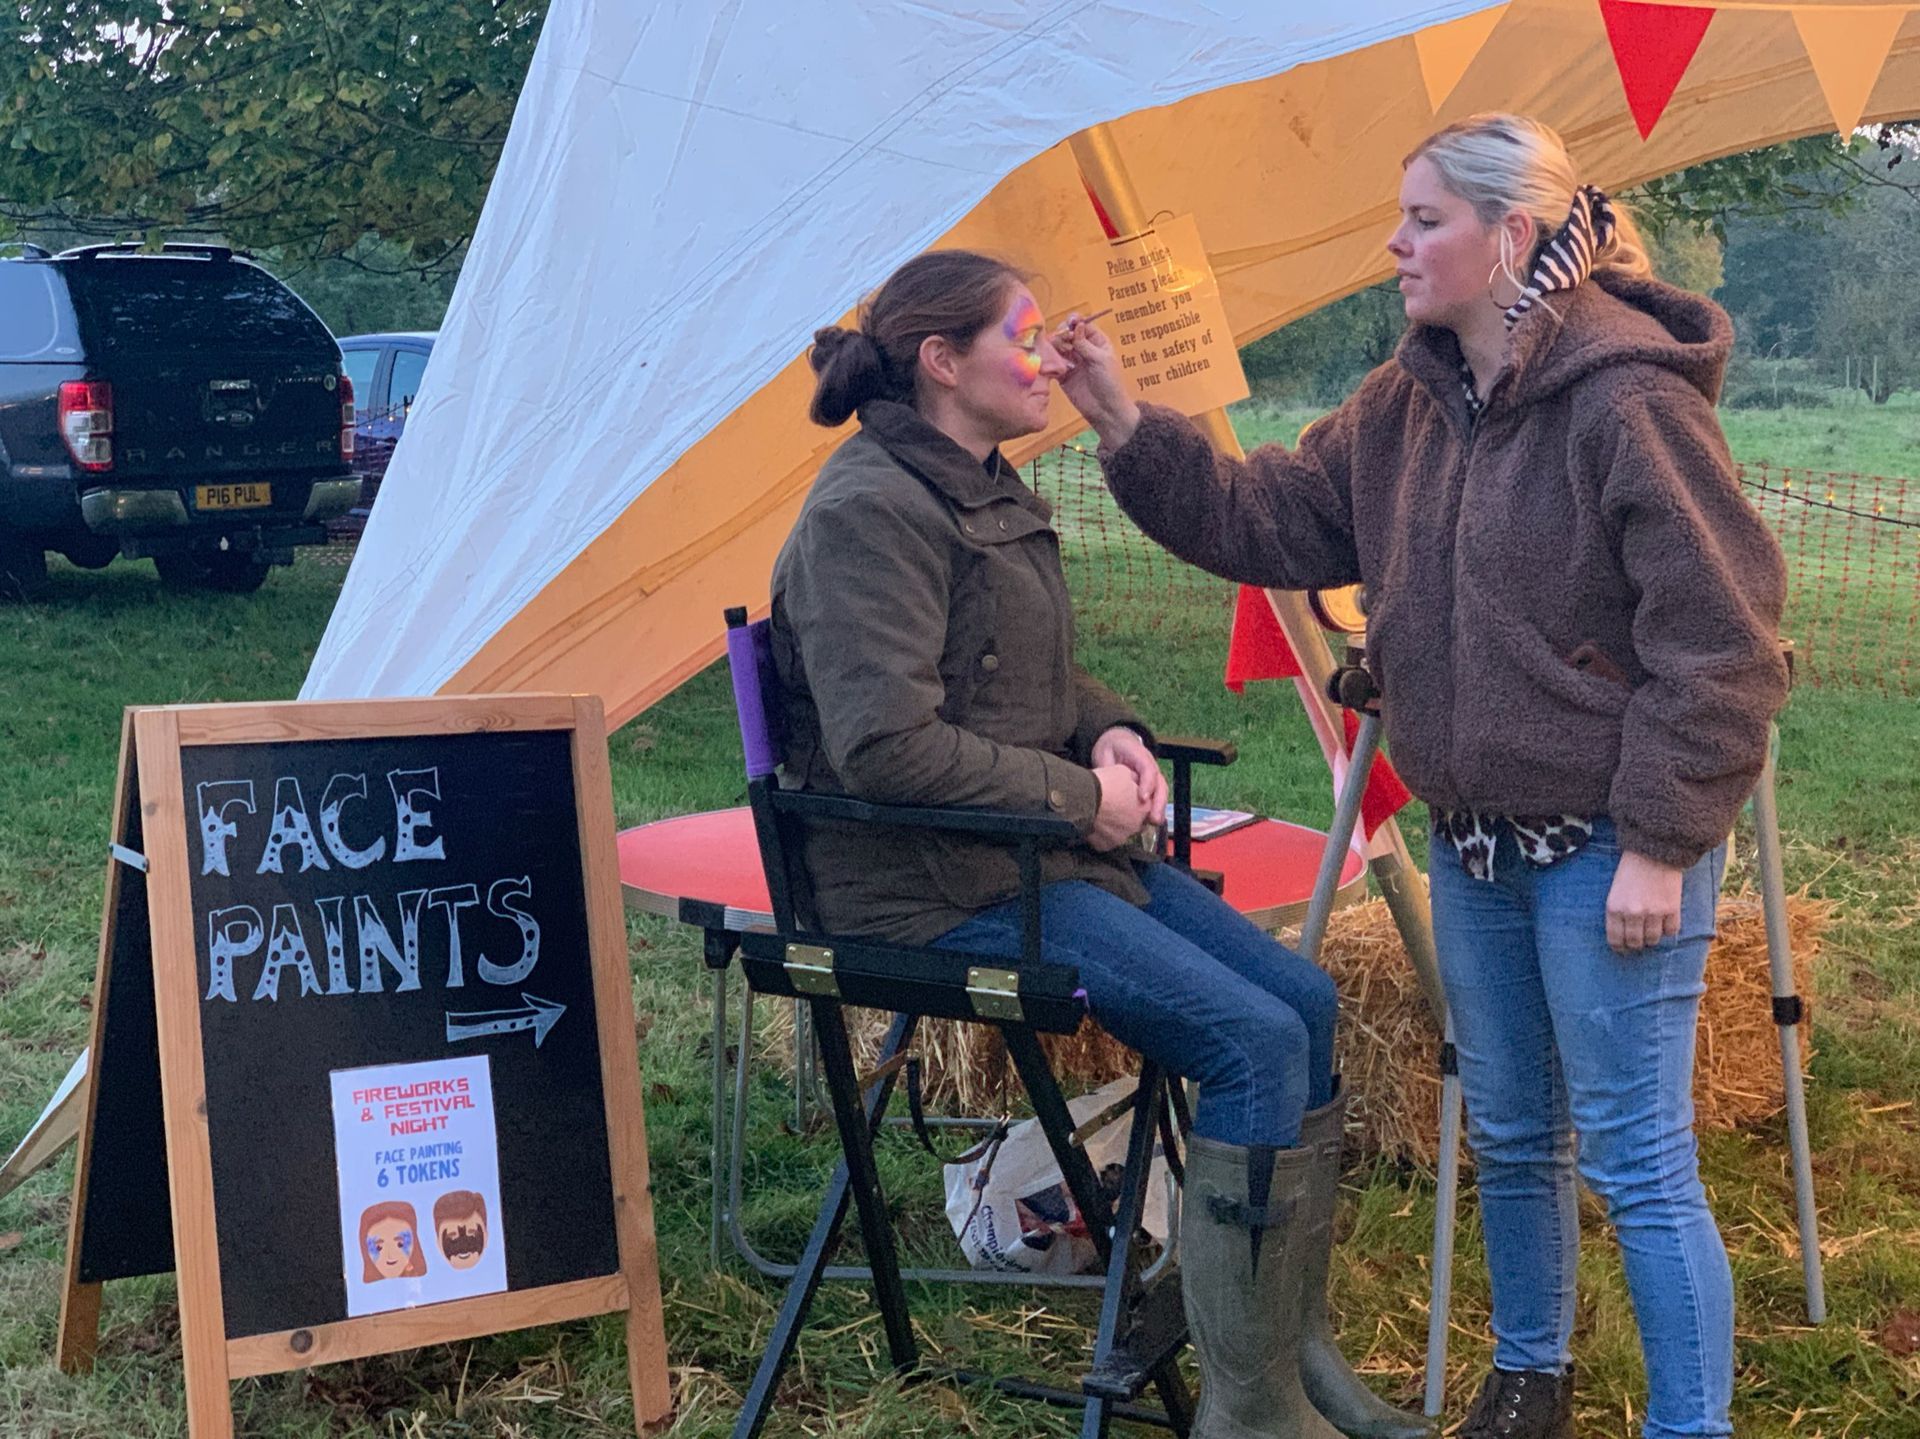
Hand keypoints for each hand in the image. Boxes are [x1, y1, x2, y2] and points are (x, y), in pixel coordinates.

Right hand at [1052, 314, 1140, 446]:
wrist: (1105, 410)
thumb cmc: (1110, 383)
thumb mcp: (1100, 360)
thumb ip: (1085, 343)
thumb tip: (1076, 325)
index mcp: (1097, 342)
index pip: (1083, 325)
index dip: (1074, 322)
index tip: (1068, 323)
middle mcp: (1084, 350)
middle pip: (1068, 334)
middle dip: (1063, 334)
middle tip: (1061, 340)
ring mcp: (1073, 362)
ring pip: (1059, 348)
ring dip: (1055, 346)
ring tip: (1055, 351)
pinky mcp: (1063, 375)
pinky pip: (1053, 363)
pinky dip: (1050, 360)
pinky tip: (1050, 361)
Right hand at [1088, 764, 1153, 851]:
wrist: (1083, 799)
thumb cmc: (1103, 784)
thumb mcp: (1124, 772)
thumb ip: (1133, 781)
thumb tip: (1133, 783)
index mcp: (1145, 808)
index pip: (1145, 806)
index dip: (1133, 799)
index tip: (1124, 796)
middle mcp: (1137, 826)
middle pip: (1134, 821)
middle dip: (1125, 814)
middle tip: (1112, 805)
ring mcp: (1121, 838)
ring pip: (1120, 831)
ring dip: (1114, 825)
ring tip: (1101, 813)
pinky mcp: (1106, 846)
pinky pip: (1105, 840)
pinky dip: (1101, 834)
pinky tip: (1094, 823)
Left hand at [1091, 725, 1167, 830]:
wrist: (1116, 744)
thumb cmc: (1111, 749)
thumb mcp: (1106, 750)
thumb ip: (1106, 765)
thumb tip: (1103, 779)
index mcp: (1140, 755)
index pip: (1148, 769)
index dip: (1147, 784)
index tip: (1142, 798)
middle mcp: (1150, 767)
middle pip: (1160, 783)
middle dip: (1158, 801)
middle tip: (1153, 817)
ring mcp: (1152, 777)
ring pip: (1161, 792)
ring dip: (1159, 808)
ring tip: (1155, 822)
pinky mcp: (1149, 787)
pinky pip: (1156, 798)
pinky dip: (1155, 810)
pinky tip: (1150, 823)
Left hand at [1605, 850, 1683, 952]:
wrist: (1655, 851)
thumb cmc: (1632, 869)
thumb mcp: (1615, 891)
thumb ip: (1618, 913)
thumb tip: (1623, 936)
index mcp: (1614, 908)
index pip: (1616, 940)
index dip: (1620, 948)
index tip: (1623, 949)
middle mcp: (1632, 914)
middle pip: (1635, 943)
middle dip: (1637, 945)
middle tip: (1639, 941)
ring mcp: (1653, 913)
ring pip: (1653, 940)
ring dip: (1653, 938)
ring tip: (1652, 929)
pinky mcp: (1672, 909)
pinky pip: (1671, 932)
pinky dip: (1669, 930)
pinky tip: (1666, 921)